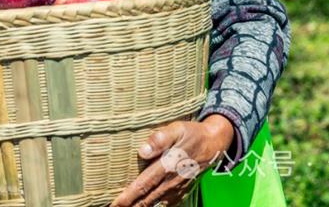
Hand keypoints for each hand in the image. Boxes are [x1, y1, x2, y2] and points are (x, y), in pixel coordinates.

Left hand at [110, 114, 234, 206]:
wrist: (213, 143)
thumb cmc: (191, 133)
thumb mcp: (176, 129)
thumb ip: (160, 139)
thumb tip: (143, 151)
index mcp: (167, 166)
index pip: (143, 185)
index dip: (128, 196)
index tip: (115, 203)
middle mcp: (171, 181)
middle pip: (147, 199)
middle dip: (130, 205)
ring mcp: (178, 188)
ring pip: (156, 203)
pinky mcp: (182, 189)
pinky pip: (167, 203)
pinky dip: (155, 206)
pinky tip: (147, 206)